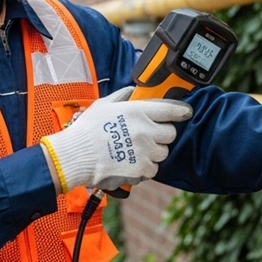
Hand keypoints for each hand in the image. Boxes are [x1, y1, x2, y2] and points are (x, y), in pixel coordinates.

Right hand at [41, 86, 191, 191]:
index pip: (170, 110)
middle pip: (170, 134)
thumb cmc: (87, 130)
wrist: (75, 156)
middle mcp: (145, 130)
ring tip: (135, 150)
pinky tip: (131, 162)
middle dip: (161, 134)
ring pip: (163, 152)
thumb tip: (133, 91)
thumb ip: (123, 96)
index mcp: (138, 111)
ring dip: (153, 152)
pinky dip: (145, 168)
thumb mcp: (104, 104)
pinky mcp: (141, 169)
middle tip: (147, 136)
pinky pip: (153, 169)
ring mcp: (145, 151)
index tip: (185, 113)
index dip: (181, 111)